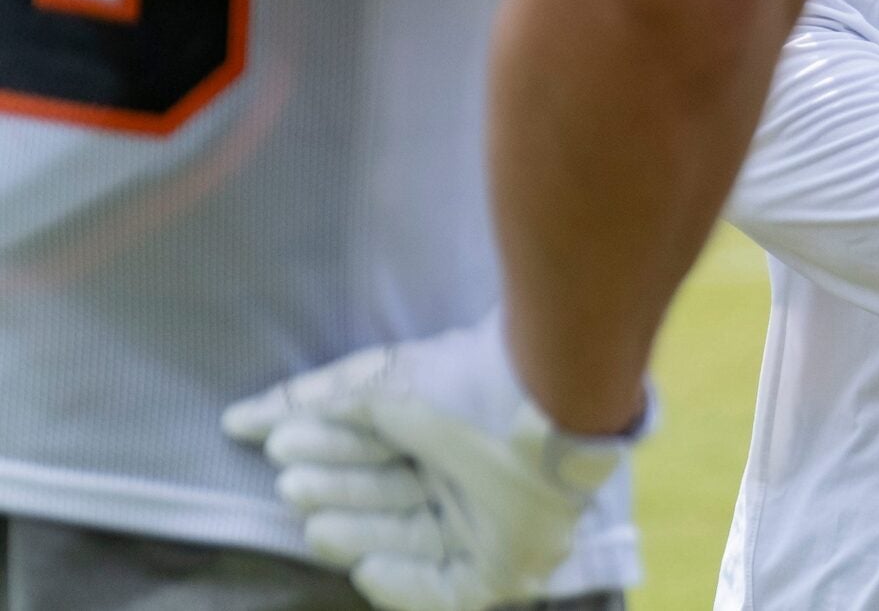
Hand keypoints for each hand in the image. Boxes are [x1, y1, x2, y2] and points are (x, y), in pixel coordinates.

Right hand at [222, 315, 632, 610]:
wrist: (548, 401)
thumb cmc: (464, 383)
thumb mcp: (377, 381)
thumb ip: (308, 401)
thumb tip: (238, 420)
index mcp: (445, 423)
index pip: (373, 449)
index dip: (326, 450)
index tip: (279, 446)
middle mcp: (467, 471)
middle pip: (387, 493)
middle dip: (337, 489)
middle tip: (293, 484)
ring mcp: (488, 520)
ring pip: (409, 538)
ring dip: (357, 533)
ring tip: (318, 522)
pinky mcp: (506, 564)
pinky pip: (448, 589)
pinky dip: (404, 584)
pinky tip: (366, 567)